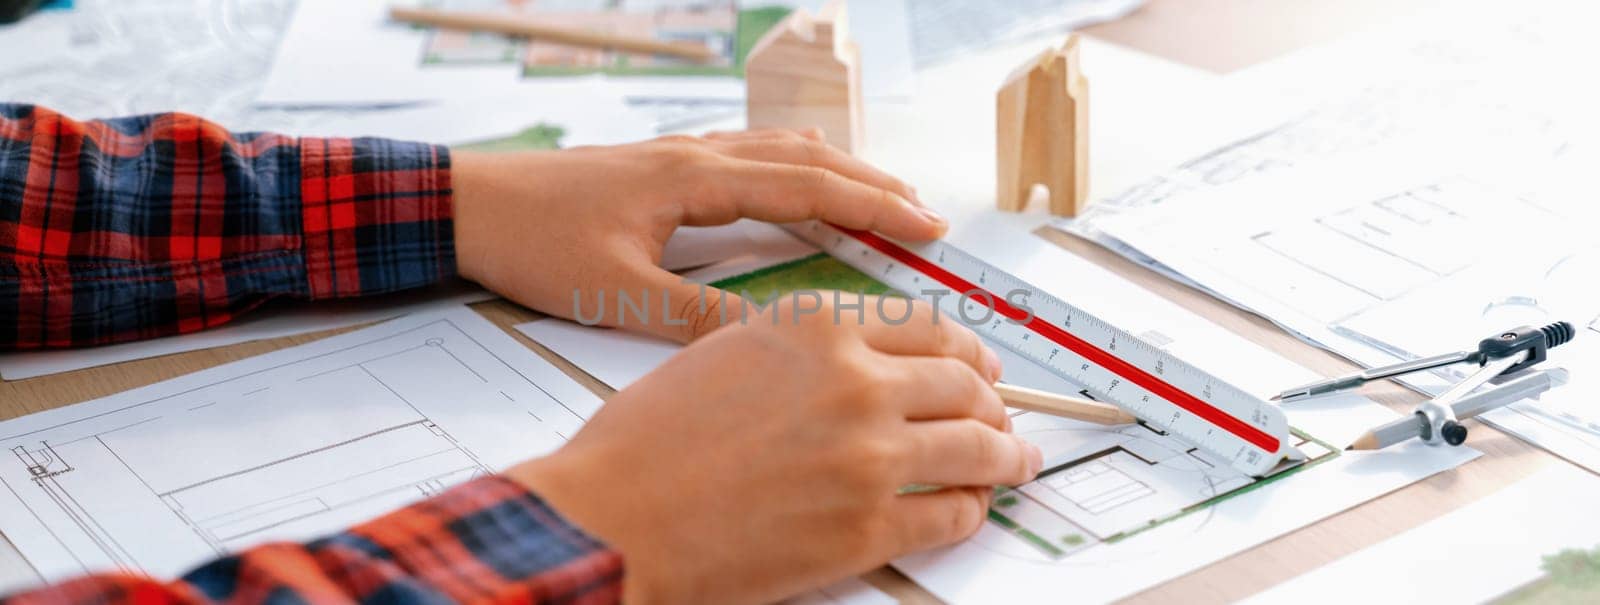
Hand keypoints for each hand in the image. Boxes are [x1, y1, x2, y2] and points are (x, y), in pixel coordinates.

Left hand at [450, 129, 946, 342]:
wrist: (466, 202)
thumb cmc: (531, 243)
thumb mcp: (615, 293)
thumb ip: (695, 318)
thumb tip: (771, 341)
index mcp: (694, 180)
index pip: (808, 187)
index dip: (874, 208)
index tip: (926, 227)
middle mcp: (696, 156)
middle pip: (807, 160)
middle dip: (874, 187)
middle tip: (929, 215)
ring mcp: (678, 154)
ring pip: (779, 150)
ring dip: (839, 171)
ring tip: (884, 193)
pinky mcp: (660, 164)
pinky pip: (748, 154)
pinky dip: (794, 165)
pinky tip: (798, 175)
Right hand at [506, 297, 1043, 603]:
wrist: (611, 518)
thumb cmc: (643, 443)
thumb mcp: (722, 351)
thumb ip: (797, 348)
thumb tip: (849, 361)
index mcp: (816, 327)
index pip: (927, 325)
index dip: (965, 346)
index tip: (977, 361)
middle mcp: (855, 381)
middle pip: (964, 381)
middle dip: (994, 401)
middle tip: (1003, 413)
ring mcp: (869, 456)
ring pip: (976, 446)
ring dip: (1005, 455)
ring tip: (1015, 461)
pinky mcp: (867, 528)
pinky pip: (950, 515)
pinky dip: (971, 512)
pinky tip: (971, 509)